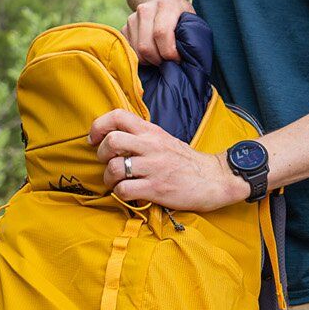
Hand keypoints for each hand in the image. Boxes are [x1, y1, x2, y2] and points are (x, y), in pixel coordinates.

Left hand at [89, 108, 248, 211]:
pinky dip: (120, 193)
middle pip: (111, 141)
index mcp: (151, 131)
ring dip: (108, 178)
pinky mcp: (156, 189)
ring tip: (116, 182)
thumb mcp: (164, 139)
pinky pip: (124, 190)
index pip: (117, 116)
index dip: (98, 126)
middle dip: (101, 154)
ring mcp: (153, 167)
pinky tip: (128, 193)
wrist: (214, 179)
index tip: (94, 140)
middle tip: (107, 162)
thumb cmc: (186, 161)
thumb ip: (141, 136)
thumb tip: (113, 137)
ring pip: (114, 168)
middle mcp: (151, 146)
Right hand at [124, 0, 194, 64]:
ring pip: (137, 51)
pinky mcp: (124, 28)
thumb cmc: (180, 13)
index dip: (169, 52)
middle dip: (158, 60)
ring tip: (160, 58)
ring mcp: (132, 18)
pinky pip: (130, 50)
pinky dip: (141, 58)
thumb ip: (189, 34)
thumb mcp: (190, 18)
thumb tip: (187, 57)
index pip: (161, 34)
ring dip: (149, 61)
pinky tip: (151, 53)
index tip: (177, 59)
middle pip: (146, 46)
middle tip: (168, 62)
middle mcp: (145, 9)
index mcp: (165, 5)